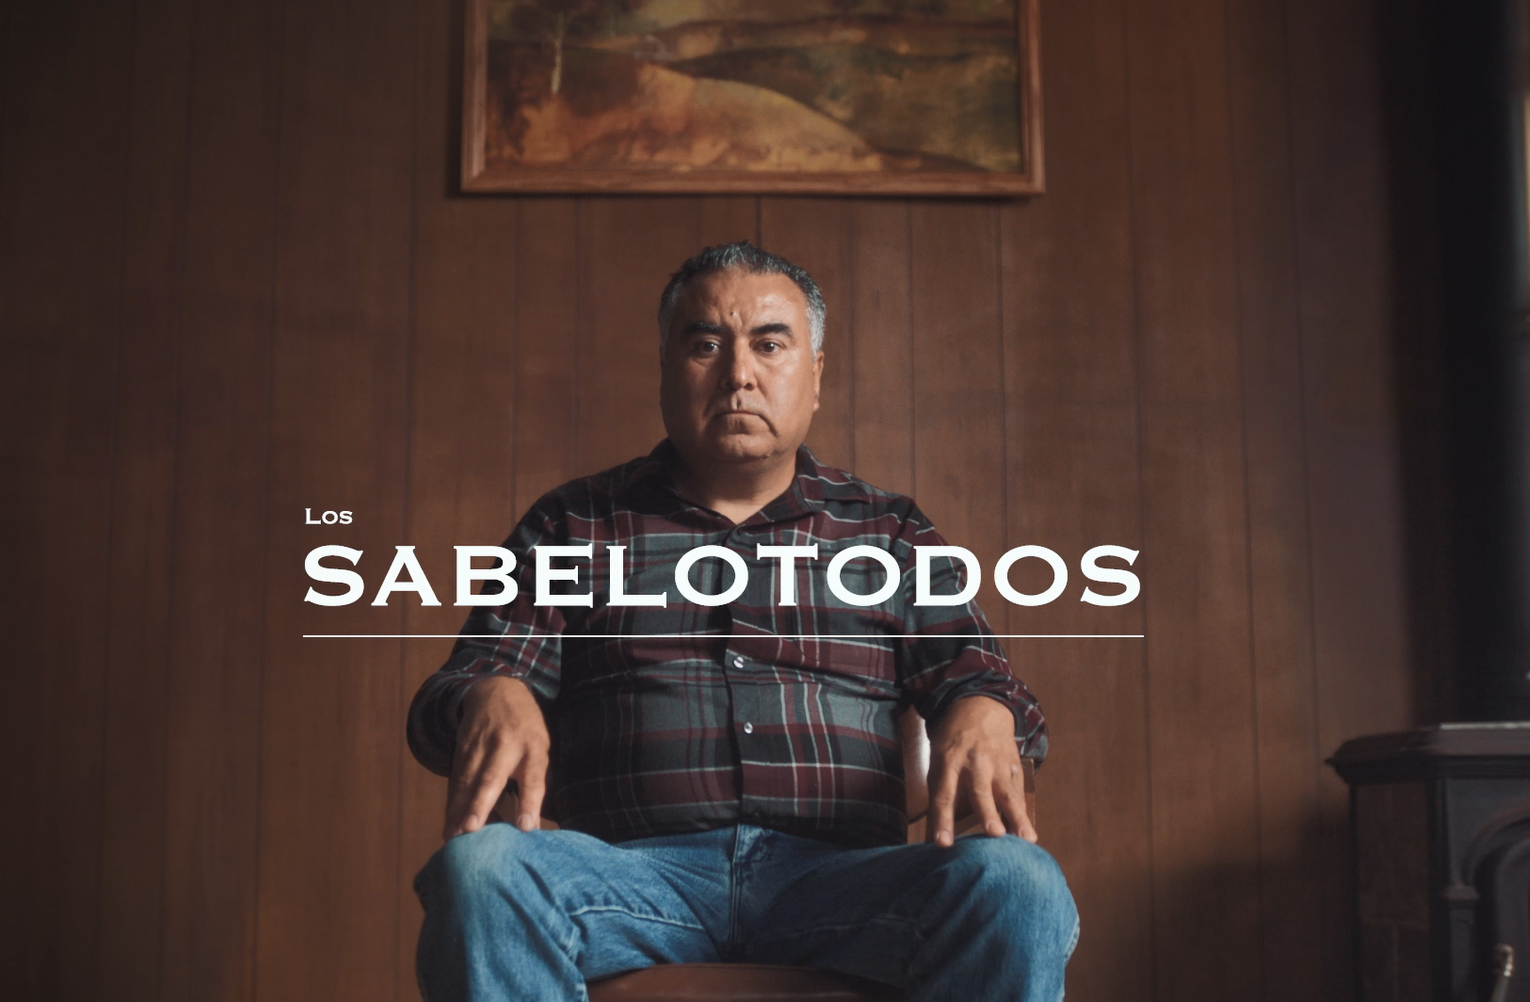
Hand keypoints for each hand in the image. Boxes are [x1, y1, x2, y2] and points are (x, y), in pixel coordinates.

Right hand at [443, 675, 549, 839]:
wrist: (497, 691)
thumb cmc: (525, 729)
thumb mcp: (540, 747)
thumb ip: (534, 783)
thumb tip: (530, 827)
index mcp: (533, 747)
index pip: (533, 777)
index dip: (529, 803)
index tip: (525, 828)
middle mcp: (505, 745)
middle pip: (491, 778)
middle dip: (480, 805)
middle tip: (471, 830)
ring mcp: (480, 745)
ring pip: (467, 781)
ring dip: (458, 809)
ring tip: (453, 836)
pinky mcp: (462, 748)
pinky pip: (456, 778)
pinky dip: (452, 801)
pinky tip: (449, 821)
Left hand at [925, 695, 1036, 846]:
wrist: (981, 709)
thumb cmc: (954, 744)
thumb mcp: (937, 761)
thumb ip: (938, 796)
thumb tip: (933, 839)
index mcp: (949, 761)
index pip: (944, 795)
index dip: (943, 820)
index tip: (943, 844)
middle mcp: (974, 763)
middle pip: (980, 791)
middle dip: (987, 812)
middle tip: (994, 834)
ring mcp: (998, 764)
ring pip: (1008, 794)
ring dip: (1017, 818)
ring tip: (1026, 839)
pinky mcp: (1014, 767)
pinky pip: (1019, 793)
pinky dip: (1023, 813)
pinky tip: (1028, 835)